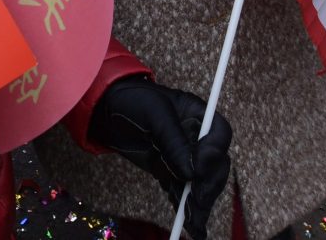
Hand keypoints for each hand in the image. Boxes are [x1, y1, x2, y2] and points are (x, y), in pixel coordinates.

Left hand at [88, 77, 231, 239]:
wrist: (107, 111)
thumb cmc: (132, 100)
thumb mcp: (154, 113)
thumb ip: (173, 140)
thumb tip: (190, 173)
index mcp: (198, 114)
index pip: (219, 135)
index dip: (214, 153)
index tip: (199, 170)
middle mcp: (197, 137)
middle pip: (215, 164)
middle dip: (207, 186)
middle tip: (196, 203)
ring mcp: (185, 156)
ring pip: (201, 183)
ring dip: (199, 204)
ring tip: (195, 225)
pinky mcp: (170, 170)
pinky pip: (182, 190)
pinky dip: (185, 206)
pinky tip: (190, 224)